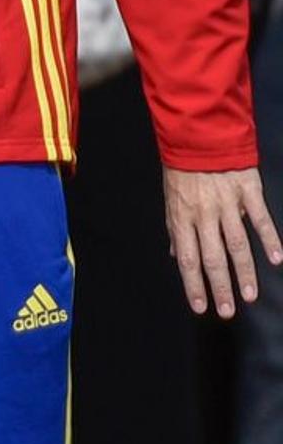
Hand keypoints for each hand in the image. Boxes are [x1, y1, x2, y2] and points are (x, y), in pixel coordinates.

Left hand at [163, 165, 282, 316]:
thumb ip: (176, 228)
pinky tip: (277, 259)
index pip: (187, 257)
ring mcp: (227, 202)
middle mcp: (204, 213)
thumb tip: (176, 255)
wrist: (198, 132)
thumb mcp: (171, 197)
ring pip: (237, 243)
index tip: (201, 307)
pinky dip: (270, 238)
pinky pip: (260, 217)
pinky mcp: (246, 190)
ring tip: (250, 295)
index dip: (193, 284)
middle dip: (220, 286)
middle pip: (213, 256)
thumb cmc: (183, 166)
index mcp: (182, 215)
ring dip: (245, 271)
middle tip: (228, 311)